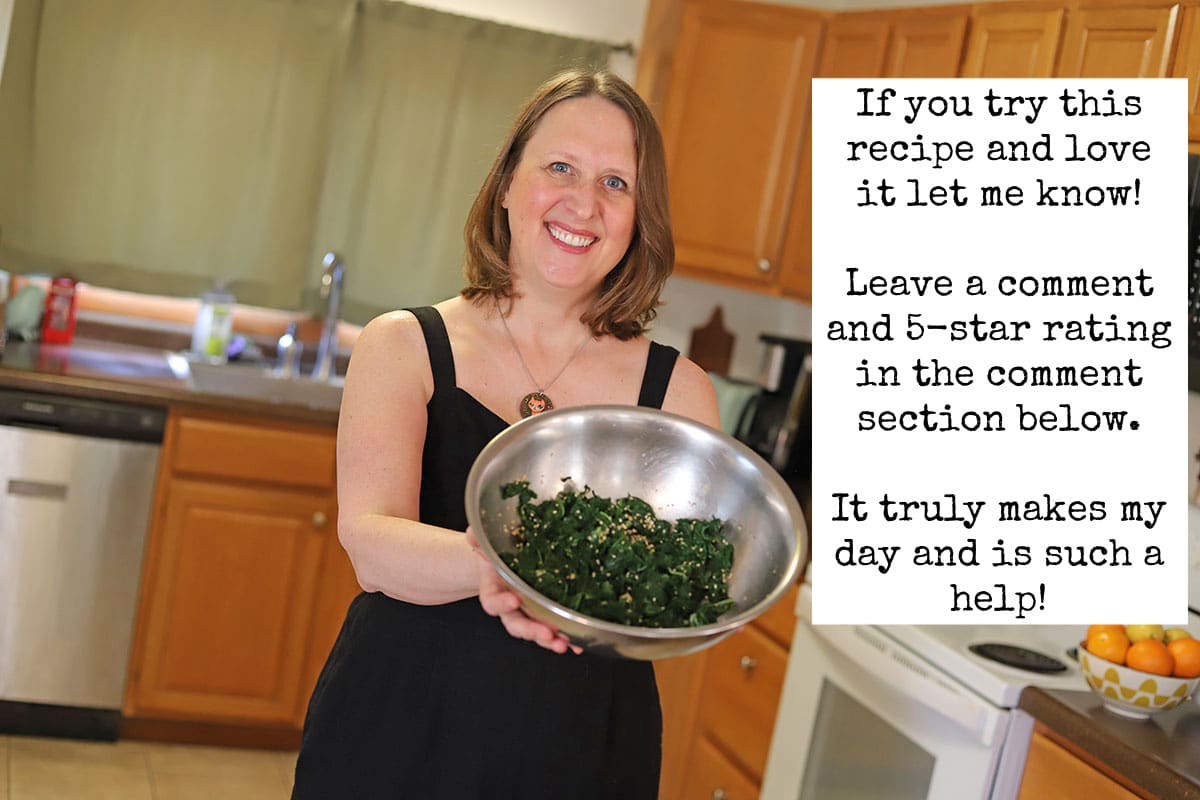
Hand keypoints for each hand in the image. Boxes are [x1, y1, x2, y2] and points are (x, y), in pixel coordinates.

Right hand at [467, 528, 580, 654]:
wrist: (503, 566)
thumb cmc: (497, 558)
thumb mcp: (488, 547)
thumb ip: (480, 543)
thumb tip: (473, 533)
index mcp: (493, 592)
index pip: (493, 602)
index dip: (502, 603)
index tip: (514, 599)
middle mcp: (510, 609)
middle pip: (517, 625)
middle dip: (532, 630)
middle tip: (547, 632)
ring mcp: (528, 615)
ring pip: (537, 633)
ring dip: (550, 640)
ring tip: (564, 643)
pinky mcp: (544, 617)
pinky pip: (554, 632)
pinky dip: (567, 639)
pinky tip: (579, 644)